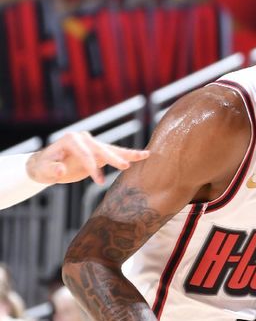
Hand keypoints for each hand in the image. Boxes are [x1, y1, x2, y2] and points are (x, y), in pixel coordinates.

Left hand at [26, 131, 148, 184]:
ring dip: (128, 154)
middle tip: (125, 167)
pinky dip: (128, 155)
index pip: (85, 154)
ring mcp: (93, 144)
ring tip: (146, 155)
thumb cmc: (44, 167)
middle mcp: (84, 138)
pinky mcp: (98, 151)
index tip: (99, 182)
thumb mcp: (44, 170)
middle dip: (114, 158)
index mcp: (71, 139)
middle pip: (102, 149)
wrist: (46, 164)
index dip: (92, 167)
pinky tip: (142, 156)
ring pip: (112, 149)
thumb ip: (53, 170)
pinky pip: (114, 153)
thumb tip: (62, 170)